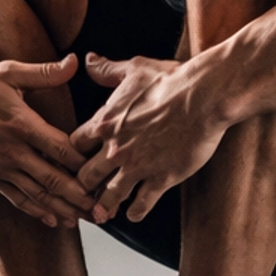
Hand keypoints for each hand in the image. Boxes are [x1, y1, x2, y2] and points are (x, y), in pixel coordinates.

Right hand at [0, 56, 95, 227]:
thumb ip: (44, 73)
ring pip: (38, 195)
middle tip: (101, 207)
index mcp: (22, 125)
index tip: (104, 170)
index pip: (62, 149)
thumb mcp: (7, 73)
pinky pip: (17, 198)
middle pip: (54, 180)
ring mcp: (0, 167)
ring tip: (83, 219)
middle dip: (80, 196)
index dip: (85, 163)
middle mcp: (13, 151)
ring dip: (62, 209)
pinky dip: (36, 211)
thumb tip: (75, 62)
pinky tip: (52, 220)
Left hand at [72, 52, 229, 222]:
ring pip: (109, 197)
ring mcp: (137, 167)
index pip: (73, 147)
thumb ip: (108, 70)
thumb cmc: (171, 80)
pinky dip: (135, 213)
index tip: (75, 162)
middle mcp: (116, 149)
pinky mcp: (160, 179)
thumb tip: (88, 60)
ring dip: (104, 207)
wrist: (203, 97)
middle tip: (84, 195)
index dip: (72, 156)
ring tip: (103, 215)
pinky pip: (141, 205)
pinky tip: (134, 215)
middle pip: (85, 177)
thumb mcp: (135, 69)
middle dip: (84, 187)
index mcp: (105, 123)